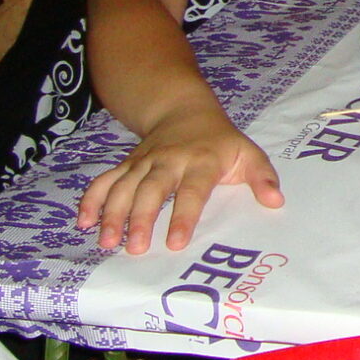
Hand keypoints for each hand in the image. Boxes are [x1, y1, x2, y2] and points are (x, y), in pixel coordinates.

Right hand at [77, 108, 283, 256]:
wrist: (184, 110)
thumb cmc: (220, 142)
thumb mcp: (248, 153)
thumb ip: (262, 177)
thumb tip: (275, 202)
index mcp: (201, 161)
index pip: (192, 191)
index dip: (183, 216)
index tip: (175, 243)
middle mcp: (168, 161)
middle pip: (151, 189)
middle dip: (140, 218)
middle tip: (135, 248)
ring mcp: (143, 162)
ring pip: (123, 186)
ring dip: (112, 214)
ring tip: (107, 242)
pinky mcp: (126, 165)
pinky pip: (104, 180)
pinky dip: (91, 200)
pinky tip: (83, 223)